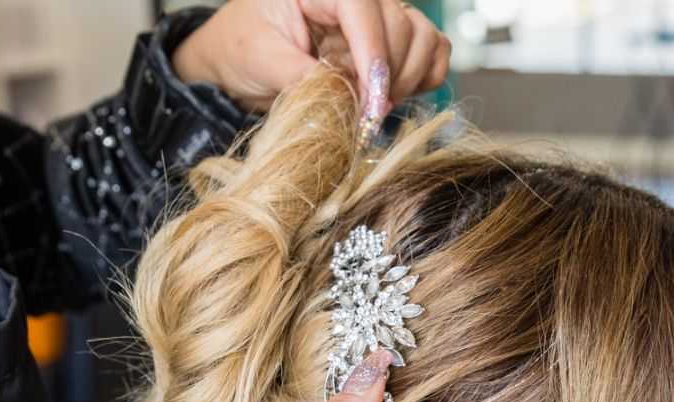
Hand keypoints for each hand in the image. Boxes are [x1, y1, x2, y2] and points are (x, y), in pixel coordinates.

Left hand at [172, 0, 450, 126]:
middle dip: (389, 80)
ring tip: (372, 107)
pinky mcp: (392, 41)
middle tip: (364, 118)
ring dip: (407, 82)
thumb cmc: (242, 48)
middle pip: (403, 28)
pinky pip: (433, 53)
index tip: (372, 107)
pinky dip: (424, 79)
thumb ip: (304, 77)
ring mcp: (380, 16)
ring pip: (424, 40)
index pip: (365, 11)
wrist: (240, 57)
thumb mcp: (262, 60)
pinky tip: (392, 97)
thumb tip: (347, 100)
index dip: (374, 60)